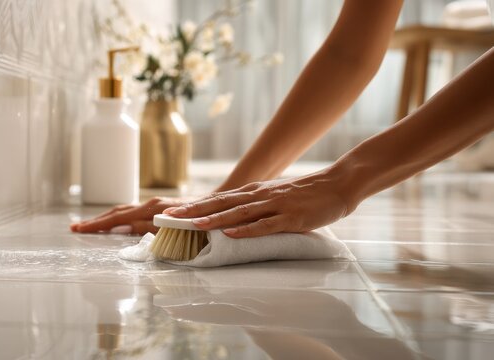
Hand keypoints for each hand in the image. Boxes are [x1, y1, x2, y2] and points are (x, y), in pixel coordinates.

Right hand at [70, 197, 188, 234]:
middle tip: (76, 228)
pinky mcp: (158, 208)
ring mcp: (154, 205)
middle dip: (96, 221)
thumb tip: (122, 227)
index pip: (118, 217)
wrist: (216, 207)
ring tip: (89, 226)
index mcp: (152, 209)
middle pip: (117, 212)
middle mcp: (151, 204)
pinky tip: (114, 223)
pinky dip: (118, 218)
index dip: (97, 224)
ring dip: (105, 219)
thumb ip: (147, 226)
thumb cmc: (198, 220)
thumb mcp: (172, 226)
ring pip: (123, 211)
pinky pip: (132, 212)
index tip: (79, 229)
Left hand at [162, 169, 353, 237]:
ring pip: (238, 213)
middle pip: (221, 203)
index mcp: (253, 192)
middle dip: (193, 211)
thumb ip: (253, 206)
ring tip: (193, 225)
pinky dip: (246, 230)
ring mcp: (275, 206)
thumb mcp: (273, 197)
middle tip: (169, 218)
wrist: (336, 185)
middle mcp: (259, 196)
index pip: (217, 199)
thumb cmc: (305, 195)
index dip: (193, 206)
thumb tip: (230, 219)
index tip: (171, 214)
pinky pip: (265, 225)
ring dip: (214, 219)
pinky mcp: (291, 217)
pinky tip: (231, 234)